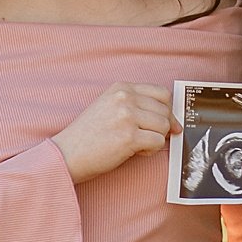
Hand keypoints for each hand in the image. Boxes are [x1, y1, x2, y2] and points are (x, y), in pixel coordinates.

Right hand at [53, 82, 171, 182]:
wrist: (68, 153)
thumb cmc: (88, 135)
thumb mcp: (109, 107)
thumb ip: (137, 106)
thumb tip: (172, 120)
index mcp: (121, 88)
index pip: (161, 93)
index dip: (167, 110)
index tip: (166, 123)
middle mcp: (125, 98)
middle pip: (165, 110)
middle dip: (161, 127)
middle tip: (146, 138)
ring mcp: (127, 116)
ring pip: (164, 125)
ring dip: (156, 139)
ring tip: (138, 145)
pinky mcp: (129, 137)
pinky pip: (158, 142)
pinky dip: (151, 150)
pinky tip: (135, 151)